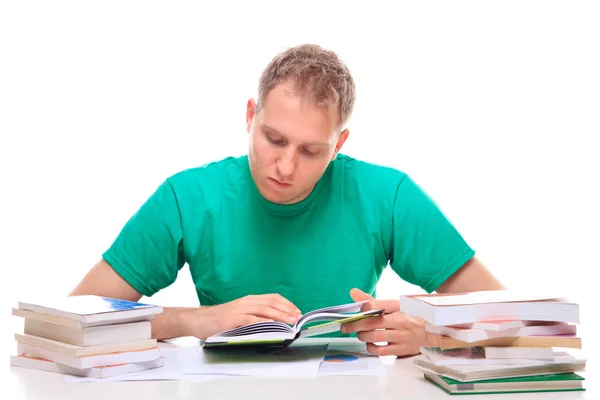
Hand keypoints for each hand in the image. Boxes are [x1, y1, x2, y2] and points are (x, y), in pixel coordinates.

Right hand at [183, 294, 301, 338]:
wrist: (197, 320)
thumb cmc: (219, 319)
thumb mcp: (240, 315)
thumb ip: (254, 316)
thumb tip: (273, 323)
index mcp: (249, 300)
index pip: (273, 298)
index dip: (287, 304)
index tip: (297, 312)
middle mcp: (246, 302)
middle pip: (272, 302)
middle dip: (287, 310)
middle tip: (298, 318)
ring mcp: (239, 309)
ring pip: (264, 309)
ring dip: (279, 315)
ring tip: (290, 321)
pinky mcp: (232, 319)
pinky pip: (250, 319)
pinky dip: (262, 321)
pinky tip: (271, 325)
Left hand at [340, 288, 431, 356]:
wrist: (432, 332)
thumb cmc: (409, 316)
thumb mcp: (395, 305)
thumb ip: (373, 300)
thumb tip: (353, 292)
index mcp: (398, 306)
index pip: (375, 305)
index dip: (363, 308)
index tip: (357, 311)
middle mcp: (400, 320)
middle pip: (371, 323)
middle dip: (354, 325)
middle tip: (345, 327)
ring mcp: (402, 335)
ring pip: (374, 337)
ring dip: (362, 336)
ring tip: (360, 334)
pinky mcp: (402, 349)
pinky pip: (380, 351)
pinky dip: (371, 347)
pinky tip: (370, 344)